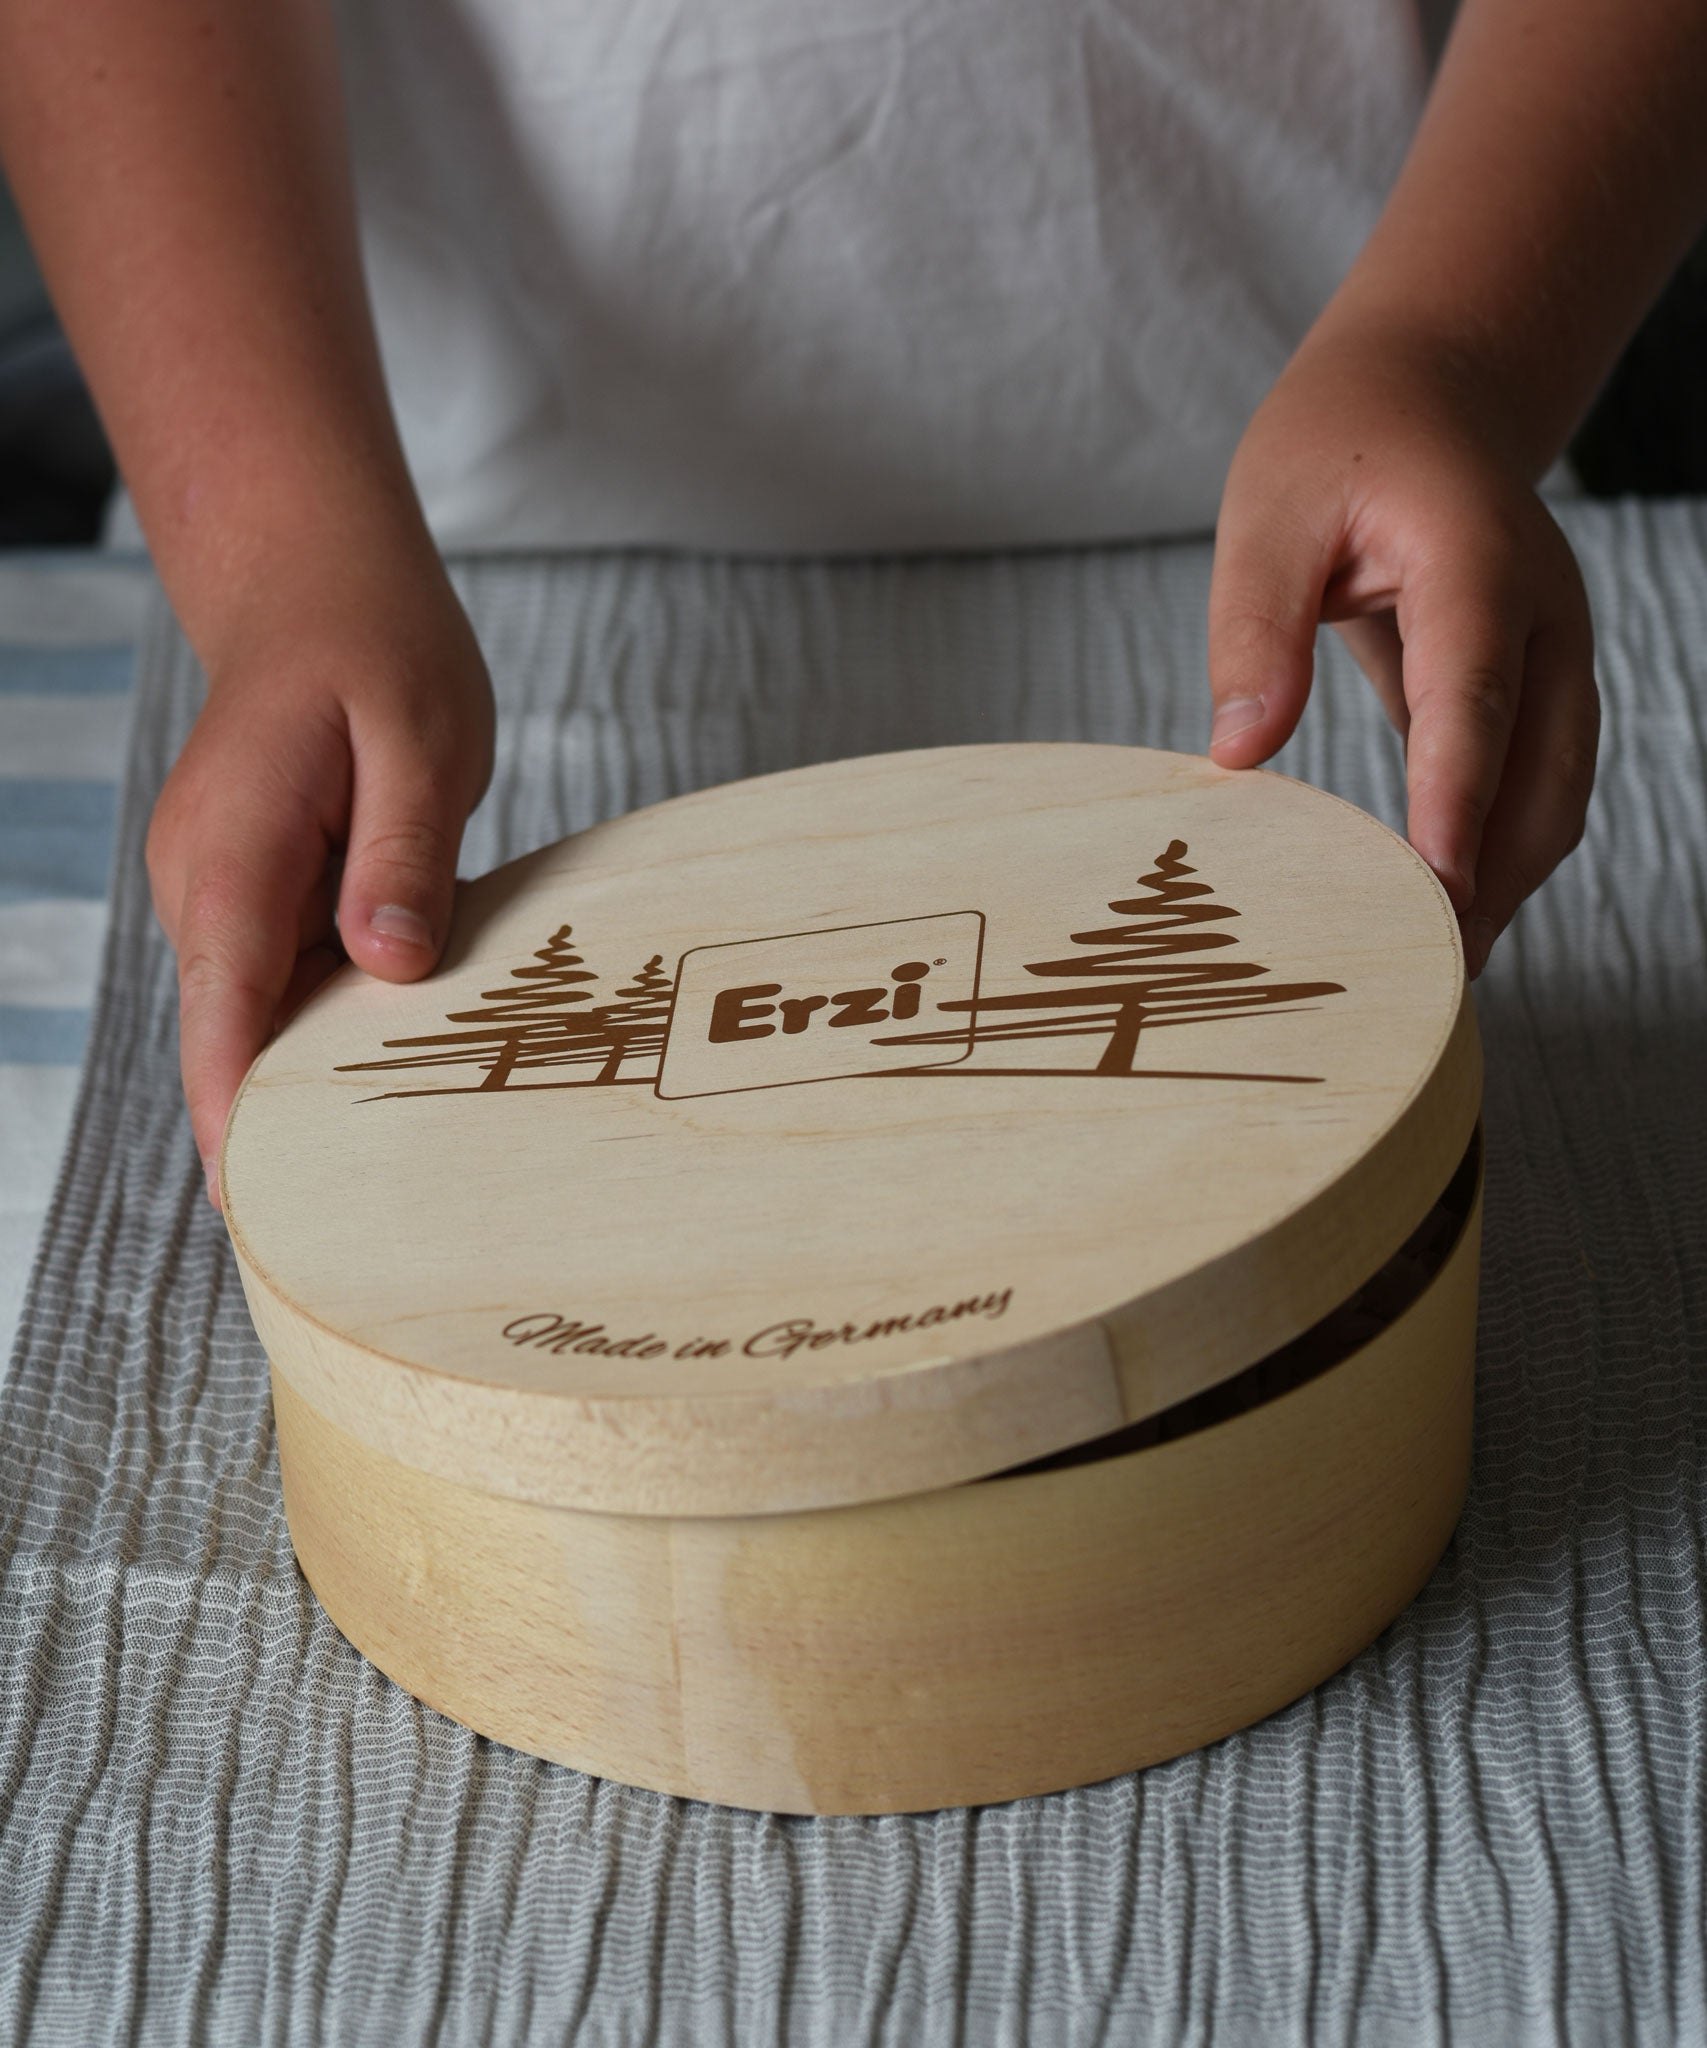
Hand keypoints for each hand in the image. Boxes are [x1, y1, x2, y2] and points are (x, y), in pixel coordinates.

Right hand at [146, 562, 494, 1205]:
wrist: (314, 579)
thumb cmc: (370, 640)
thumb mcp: (418, 736)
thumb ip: (404, 854)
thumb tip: (388, 967)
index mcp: (233, 854)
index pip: (222, 1012)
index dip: (238, 1116)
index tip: (262, 1206)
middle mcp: (208, 885)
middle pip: (236, 1036)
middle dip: (286, 1124)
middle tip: (369, 1220)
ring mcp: (228, 891)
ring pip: (266, 1015)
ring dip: (325, 1075)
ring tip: (408, 1158)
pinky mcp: (264, 892)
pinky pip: (295, 979)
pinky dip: (344, 1021)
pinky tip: (414, 1057)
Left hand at [1207, 326, 1598, 976]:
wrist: (1429, 391)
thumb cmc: (1338, 446)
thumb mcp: (1267, 513)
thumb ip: (1254, 630)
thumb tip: (1239, 754)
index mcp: (1475, 558)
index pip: (1473, 691)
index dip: (1459, 795)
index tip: (1438, 887)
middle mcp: (1540, 612)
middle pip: (1545, 766)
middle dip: (1496, 875)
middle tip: (1431, 973)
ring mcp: (1551, 652)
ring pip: (1555, 789)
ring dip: (1506, 879)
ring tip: (1438, 970)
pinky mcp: (1533, 686)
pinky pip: (1530, 783)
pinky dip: (1495, 850)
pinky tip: (1440, 911)